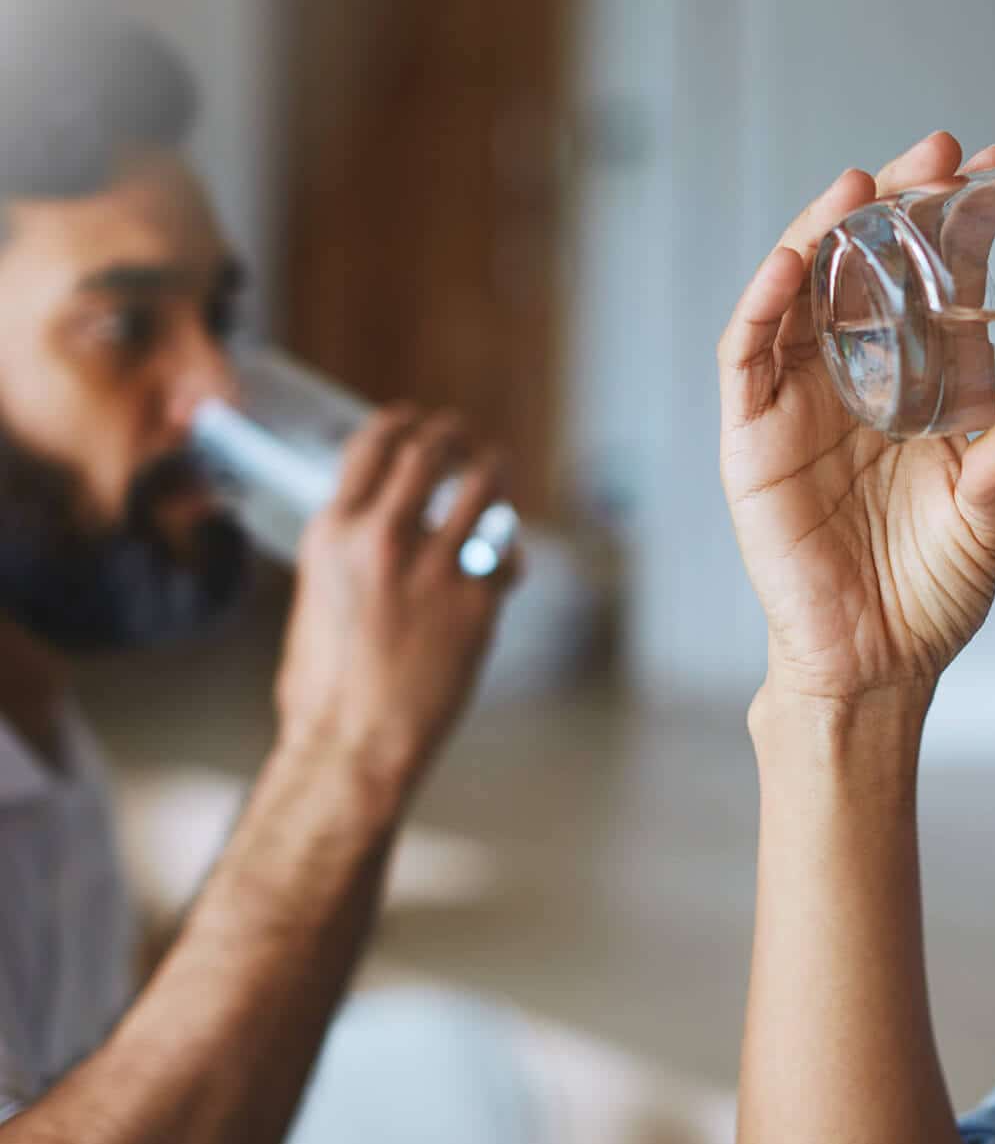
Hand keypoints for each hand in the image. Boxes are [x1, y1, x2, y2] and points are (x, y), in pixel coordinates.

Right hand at [273, 408, 516, 801]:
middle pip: (432, 450)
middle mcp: (383, 538)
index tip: (417, 420)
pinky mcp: (478, 600)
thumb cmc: (326, 687)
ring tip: (496, 469)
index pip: (372, 445)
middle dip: (453, 436)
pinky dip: (506, 557)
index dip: (402, 423)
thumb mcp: (318, 596)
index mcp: (333, 534)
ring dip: (494, 471)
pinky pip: (505, 555)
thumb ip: (349, 551)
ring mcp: (435, 566)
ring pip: (483, 486)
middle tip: (465, 439)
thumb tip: (377, 525)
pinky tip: (502, 566)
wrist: (352, 744)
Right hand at [719, 132, 994, 712]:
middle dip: (898, 204)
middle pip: (868, 268)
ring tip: (860, 185)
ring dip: (824, 233)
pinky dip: (762, 303)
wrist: (873, 666)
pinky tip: (788, 261)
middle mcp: (858, 378)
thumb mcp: (987, 529)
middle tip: (939, 152)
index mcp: (921, 387)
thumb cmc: (931, 593)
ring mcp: (799, 402)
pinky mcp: (751, 437)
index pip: (940, 286)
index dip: (964, 227)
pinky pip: (747, 357)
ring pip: (802, 294)